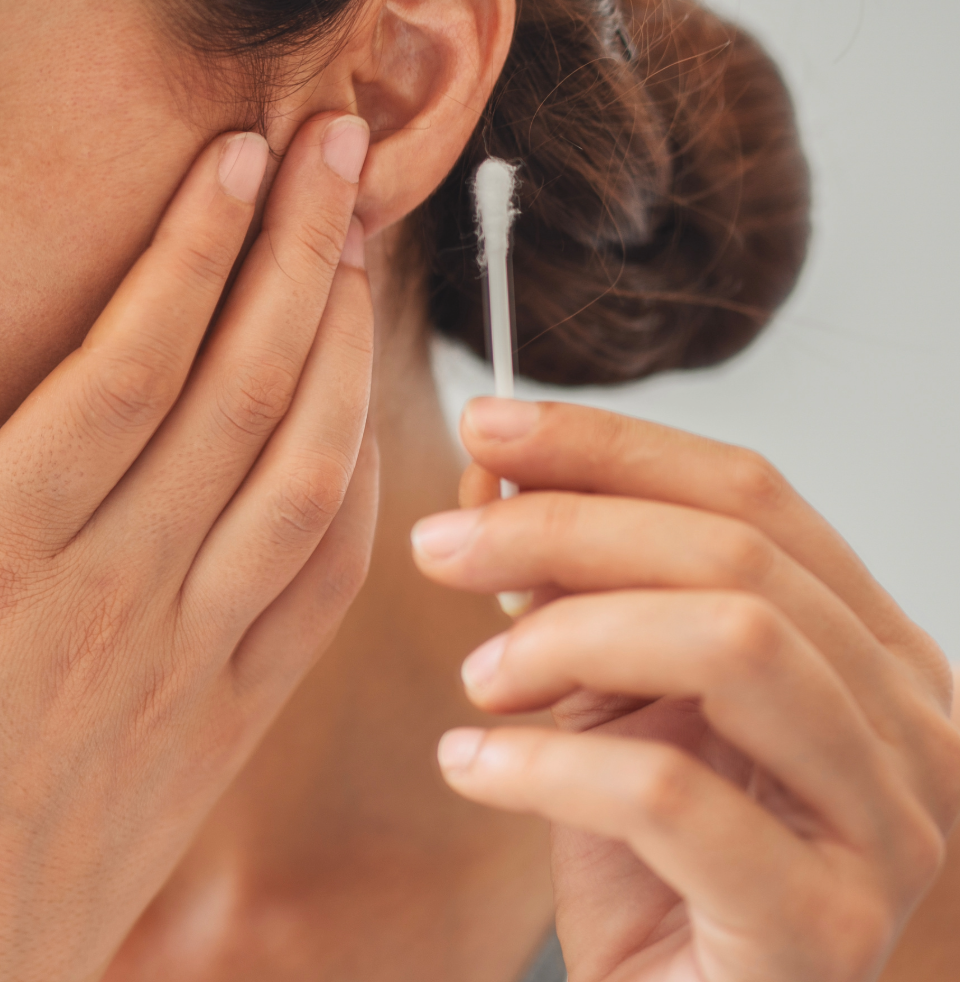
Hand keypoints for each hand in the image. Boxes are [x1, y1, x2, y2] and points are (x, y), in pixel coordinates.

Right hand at [0, 115, 375, 981]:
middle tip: (339, 139)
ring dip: (339, 349)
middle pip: (230, 396)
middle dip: (292, 255)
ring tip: (362, 243)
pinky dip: (359, 493)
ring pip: (296, 478)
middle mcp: (109, 597)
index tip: (240, 154)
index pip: (119, 373)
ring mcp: (185, 662)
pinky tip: (370, 419)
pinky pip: (320, 592)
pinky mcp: (226, 722)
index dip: (189, 255)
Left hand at [415, 399, 959, 981]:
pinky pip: (668, 793)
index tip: (486, 422)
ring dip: (568, 636)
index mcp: (873, 658)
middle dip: (564, 528)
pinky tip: (470, 764)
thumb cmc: (652, 882)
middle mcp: (913, 732)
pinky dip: (541, 762)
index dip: (613, 446)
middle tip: (438, 547)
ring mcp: (887, 834)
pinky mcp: (819, 929)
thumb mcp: (605, 708)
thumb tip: (495, 470)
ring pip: (734, 644)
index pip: (756, 497)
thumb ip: (572, 591)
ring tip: (480, 681)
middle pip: (739, 556)